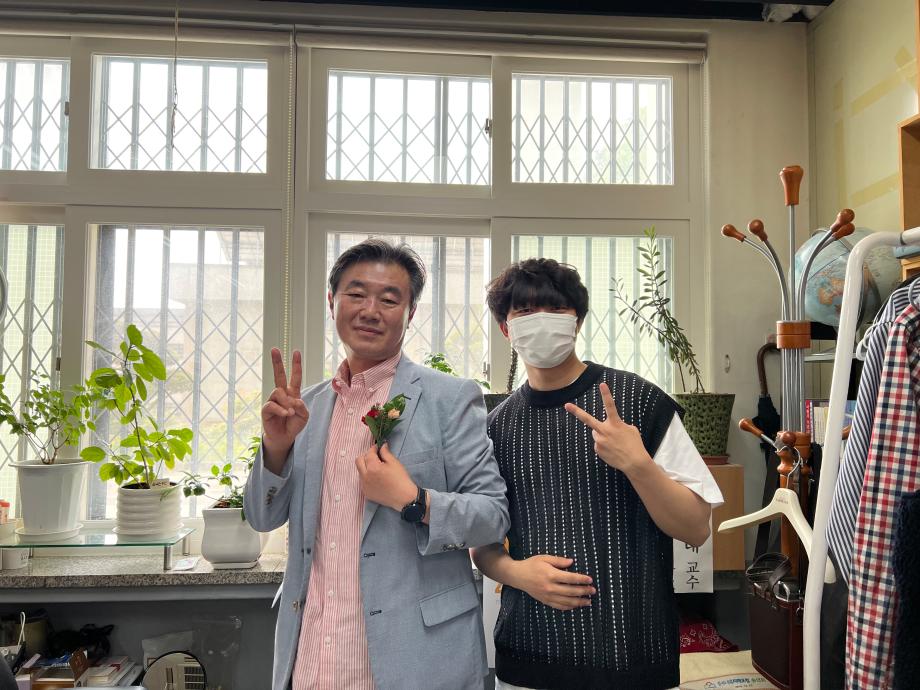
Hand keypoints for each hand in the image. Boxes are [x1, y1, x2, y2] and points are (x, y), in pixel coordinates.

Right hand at [261, 348, 308, 463]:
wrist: (284, 437)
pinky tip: (285, 414)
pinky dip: (281, 410)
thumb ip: (301, 407)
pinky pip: (272, 405)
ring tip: (290, 413)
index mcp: (292, 393)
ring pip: (278, 392)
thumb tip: (293, 401)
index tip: (296, 351)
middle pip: (278, 375)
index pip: (295, 376)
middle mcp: (282, 394)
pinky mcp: (266, 409)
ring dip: (286, 402)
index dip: (296, 365)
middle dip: (277, 362)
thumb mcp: (304, 416)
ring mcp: (273, 401)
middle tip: (274, 349)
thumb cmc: (294, 424)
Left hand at [356, 443, 418, 512]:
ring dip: (366, 467)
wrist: (403, 497)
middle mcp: (365, 476)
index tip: (378, 447)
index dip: (373, 448)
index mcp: (372, 468)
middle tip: (375, 457)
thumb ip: (385, 452)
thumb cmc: (401, 478)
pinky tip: (376, 479)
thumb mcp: (394, 462)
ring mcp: (364, 485)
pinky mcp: (366, 492)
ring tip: (377, 469)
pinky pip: (362, 481)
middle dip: (366, 456)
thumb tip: (382, 445)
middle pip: (359, 461)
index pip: (368, 453)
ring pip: (360, 471)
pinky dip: (367, 476)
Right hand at [512, 555, 594, 610]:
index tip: (590, 580)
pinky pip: (559, 606)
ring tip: (588, 601)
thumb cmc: (531, 564)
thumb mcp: (544, 558)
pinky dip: (569, 607)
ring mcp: (547, 596)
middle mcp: (550, 587)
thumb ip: (558, 560)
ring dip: (579, 602)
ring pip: (567, 601)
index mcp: (550, 574)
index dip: (582, 579)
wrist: (517, 576)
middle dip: (584, 591)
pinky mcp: (545, 601)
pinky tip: (576, 606)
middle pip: (571, 591)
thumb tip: (572, 562)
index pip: (570, 578)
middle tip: (593, 591)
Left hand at [564, 382, 651, 476]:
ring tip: (614, 442)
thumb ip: (618, 425)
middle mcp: (605, 431)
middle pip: (588, 419)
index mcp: (615, 423)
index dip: (606, 394)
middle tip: (566, 405)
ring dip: (602, 435)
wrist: (634, 462)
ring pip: (596, 433)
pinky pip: (599, 444)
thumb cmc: (634, 444)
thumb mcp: (630, 430)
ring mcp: (600, 441)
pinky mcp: (598, 450)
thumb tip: (609, 428)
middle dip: (576, 412)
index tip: (602, 384)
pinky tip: (613, 450)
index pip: (610, 406)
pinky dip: (604, 445)